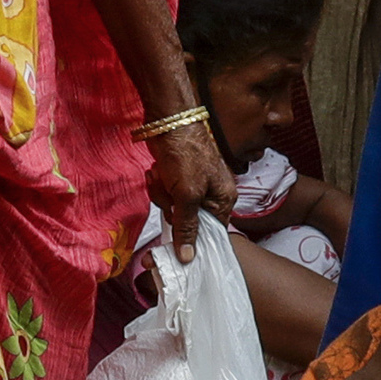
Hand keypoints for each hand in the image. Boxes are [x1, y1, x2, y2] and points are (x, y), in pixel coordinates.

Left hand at [148, 114, 235, 260]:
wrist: (168, 121)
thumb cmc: (186, 154)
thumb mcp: (188, 195)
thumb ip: (187, 227)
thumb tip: (189, 258)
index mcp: (224, 200)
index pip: (210, 234)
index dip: (192, 240)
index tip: (174, 249)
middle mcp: (211, 195)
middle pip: (186, 222)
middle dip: (171, 207)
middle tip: (170, 192)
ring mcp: (192, 187)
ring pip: (171, 208)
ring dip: (161, 194)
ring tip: (163, 175)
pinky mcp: (176, 179)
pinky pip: (163, 194)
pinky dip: (157, 184)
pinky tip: (157, 171)